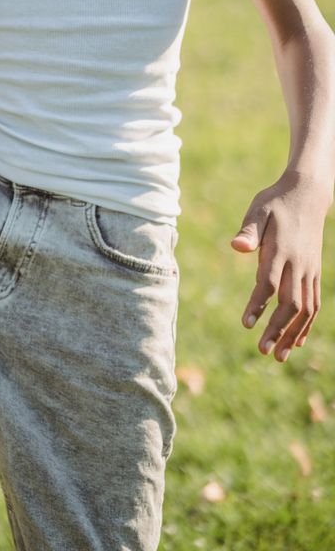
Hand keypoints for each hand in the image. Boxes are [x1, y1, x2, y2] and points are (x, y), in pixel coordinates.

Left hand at [232, 172, 330, 361]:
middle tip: (261, 350)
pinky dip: (306, 324)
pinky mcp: (314, 272)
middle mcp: (298, 263)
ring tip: (278, 356)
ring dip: (292, 333)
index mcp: (280, 249)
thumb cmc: (275, 202)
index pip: (269, 283)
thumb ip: (249, 230)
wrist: (307, 195)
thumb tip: (236, 247)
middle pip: (290, 303)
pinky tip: (296, 341)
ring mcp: (309, 269)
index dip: (258, 305)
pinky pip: (314, 303)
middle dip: (276, 329)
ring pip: (305, 308)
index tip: (246, 324)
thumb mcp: (258, 210)